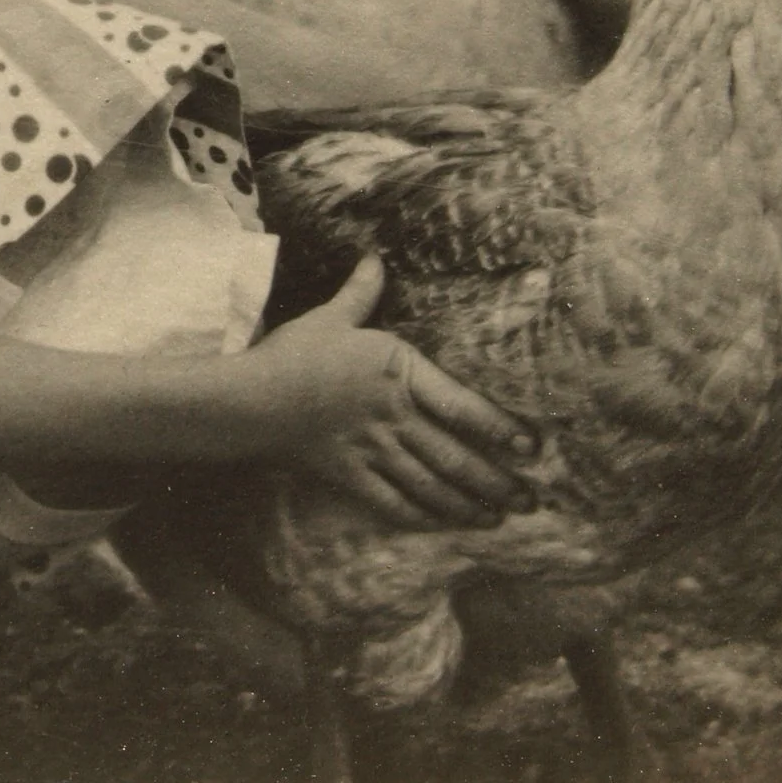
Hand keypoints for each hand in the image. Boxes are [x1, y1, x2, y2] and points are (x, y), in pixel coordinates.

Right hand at [254, 255, 536, 530]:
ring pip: (432, 485)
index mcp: (397, 373)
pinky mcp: (352, 476)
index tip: (532, 447)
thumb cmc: (293, 355)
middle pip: (455, 456)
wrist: (250, 400)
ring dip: (469, 504)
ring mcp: (374, 451)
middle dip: (496, 481)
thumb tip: (375, 257)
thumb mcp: (330, 317)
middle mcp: (393, 417)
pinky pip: (394, 503)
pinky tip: (445, 524)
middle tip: (530, 499)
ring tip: (499, 517)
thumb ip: (360, 292)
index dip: (500, 427)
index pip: (461, 405)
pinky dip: (423, 516)